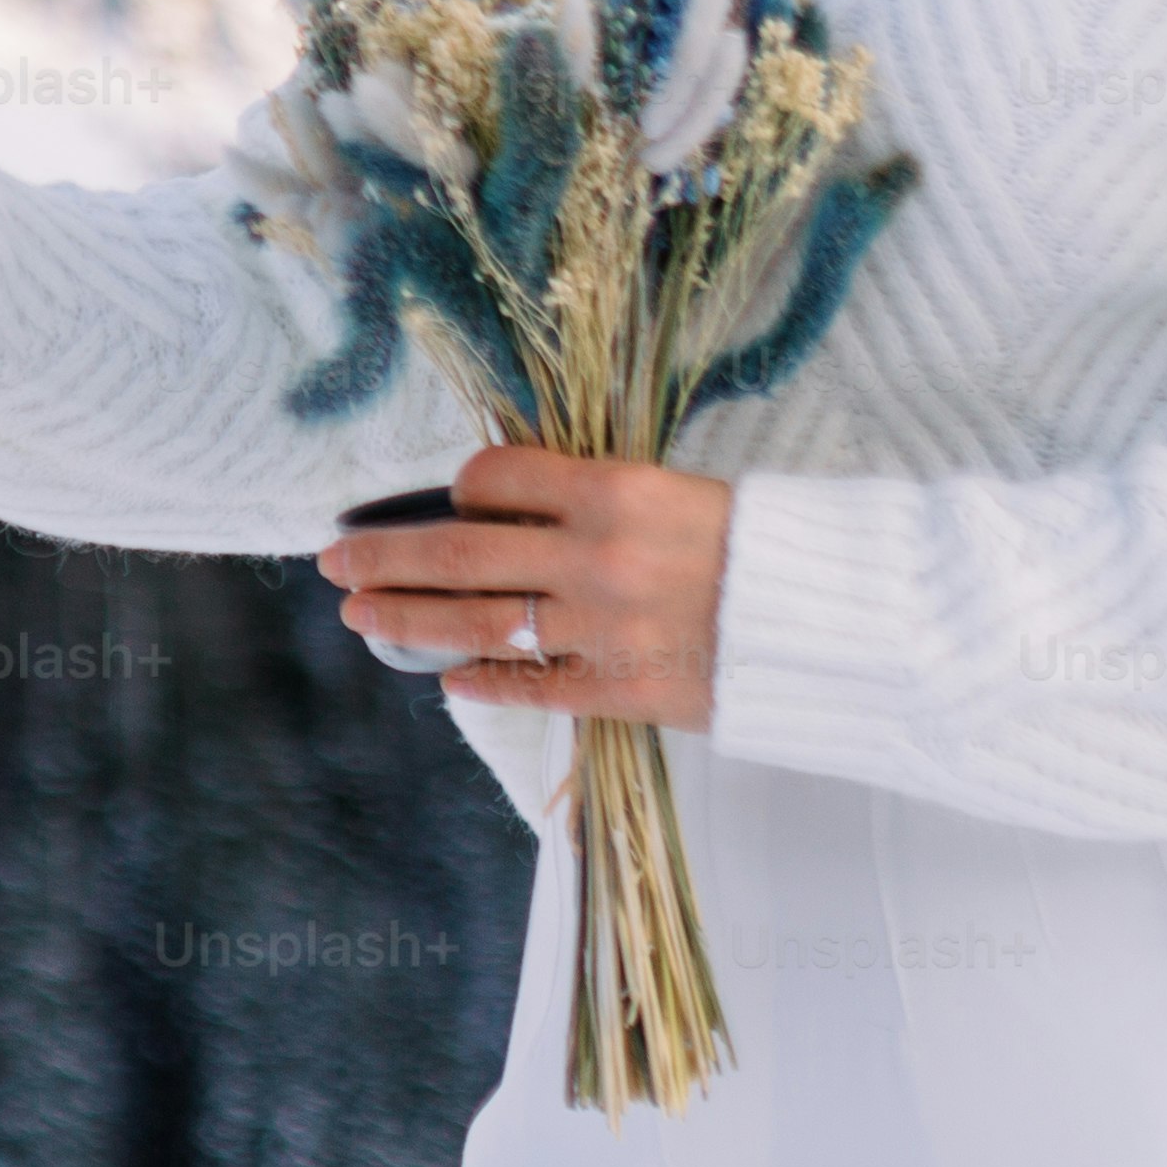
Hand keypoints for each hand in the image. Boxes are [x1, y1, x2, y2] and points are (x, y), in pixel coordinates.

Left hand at [315, 441, 730, 729]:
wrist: (834, 624)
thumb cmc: (760, 547)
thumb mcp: (675, 492)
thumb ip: (592, 498)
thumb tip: (504, 506)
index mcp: (613, 490)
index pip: (496, 477)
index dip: (460, 488)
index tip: (445, 500)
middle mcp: (595, 556)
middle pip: (458, 553)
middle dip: (384, 554)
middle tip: (332, 557)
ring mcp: (602, 628)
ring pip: (476, 622)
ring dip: (407, 617)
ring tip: (360, 613)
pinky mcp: (621, 689)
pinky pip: (529, 683)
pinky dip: (482, 678)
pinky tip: (447, 674)